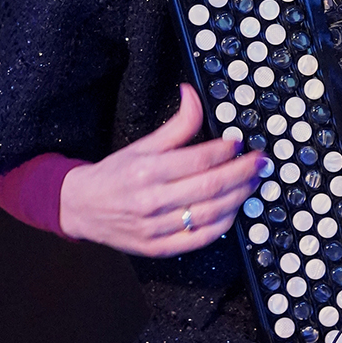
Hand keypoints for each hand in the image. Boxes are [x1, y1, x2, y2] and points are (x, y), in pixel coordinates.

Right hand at [58, 84, 267, 255]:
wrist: (80, 207)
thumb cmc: (114, 175)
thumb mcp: (143, 144)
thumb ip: (175, 124)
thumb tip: (192, 94)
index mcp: (147, 170)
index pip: (199, 159)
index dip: (226, 150)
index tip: (241, 143)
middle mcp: (152, 199)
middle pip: (211, 186)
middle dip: (243, 173)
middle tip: (261, 163)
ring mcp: (156, 227)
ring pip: (211, 213)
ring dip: (239, 197)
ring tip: (253, 183)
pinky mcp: (159, 248)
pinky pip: (200, 238)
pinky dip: (223, 225)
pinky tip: (234, 210)